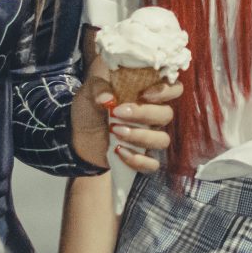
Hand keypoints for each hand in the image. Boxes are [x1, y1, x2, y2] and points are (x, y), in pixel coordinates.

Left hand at [78, 52, 181, 173]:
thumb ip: (98, 88)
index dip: (167, 90)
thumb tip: (108, 98)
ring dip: (140, 136)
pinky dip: (137, 160)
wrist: (77, 136)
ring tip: (115, 131)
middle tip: (117, 113)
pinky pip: (152, 164)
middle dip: (144, 114)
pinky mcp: (141, 158)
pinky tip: (119, 151)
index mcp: (146, 95)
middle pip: (167, 114)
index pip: (174, 89)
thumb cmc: (89, 109)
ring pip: (162, 140)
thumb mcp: (89, 92)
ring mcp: (148, 138)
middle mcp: (152, 116)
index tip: (144, 94)